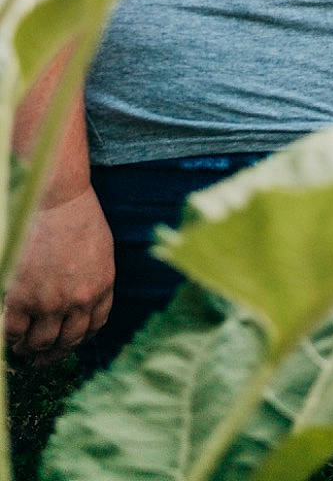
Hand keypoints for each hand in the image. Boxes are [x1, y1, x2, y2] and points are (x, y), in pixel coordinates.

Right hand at [4, 184, 114, 356]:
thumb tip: (82, 306)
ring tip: (22, 345)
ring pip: (40, 342)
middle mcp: (79, 300)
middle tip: (40, 355)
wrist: (54, 198)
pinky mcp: (22, 298)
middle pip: (67, 341)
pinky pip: (14, 331)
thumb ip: (95, 280)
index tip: (67, 342)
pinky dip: (11, 336)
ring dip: (30, 347)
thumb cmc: (77, 217)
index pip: (94, 327)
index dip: (78, 338)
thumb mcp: (101, 251)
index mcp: (102, 287)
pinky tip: (10, 332)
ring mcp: (50, 302)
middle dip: (54, 352)